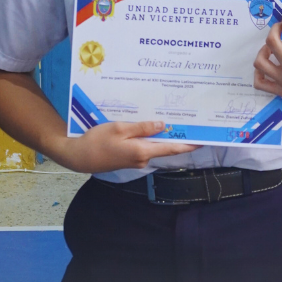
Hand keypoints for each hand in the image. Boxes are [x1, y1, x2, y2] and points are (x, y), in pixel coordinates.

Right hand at [52, 120, 198, 173]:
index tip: (203, 140)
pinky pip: (143, 147)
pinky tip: (149, 127)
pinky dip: (149, 138)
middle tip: (189, 123)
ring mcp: (135, 160)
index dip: (188, 145)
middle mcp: (142, 158)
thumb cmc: (97, 140)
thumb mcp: (120, 128)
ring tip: (171, 121)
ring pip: (153, 146)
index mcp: (142, 151)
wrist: (78, 157)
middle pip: (165, 147)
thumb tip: (163, 126)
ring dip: (161, 136)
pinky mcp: (128, 159)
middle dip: (176, 137)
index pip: (172, 149)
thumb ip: (142, 128)